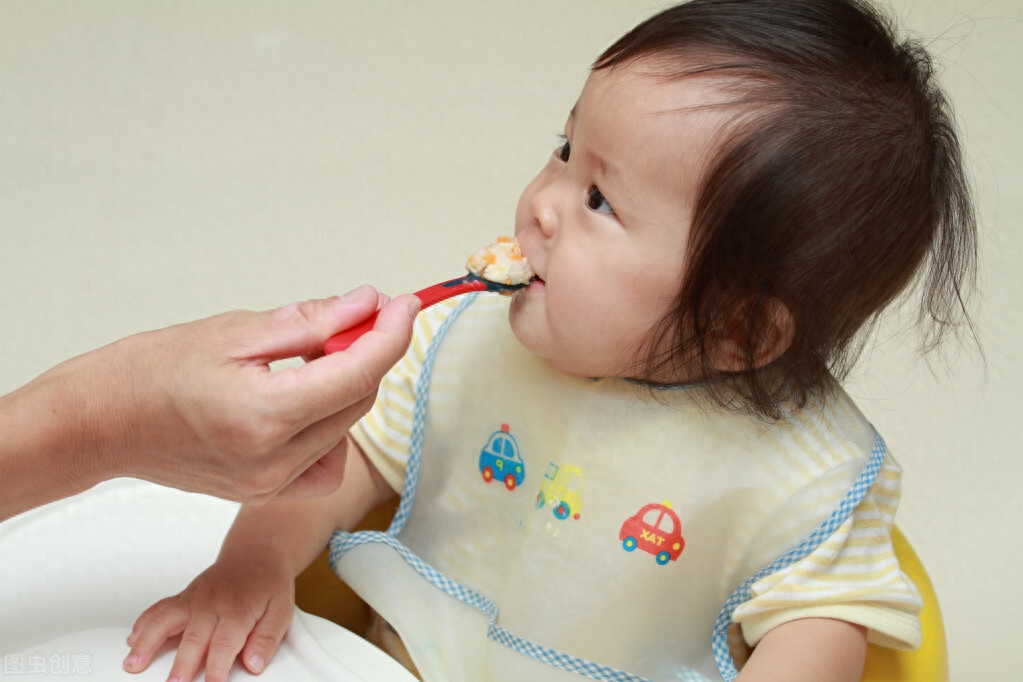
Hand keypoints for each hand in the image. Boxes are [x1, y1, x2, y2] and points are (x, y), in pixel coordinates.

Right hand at [105, 286, 419, 501]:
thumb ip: (309, 323)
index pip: (358, 373)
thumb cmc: (150, 372)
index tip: (404, 305)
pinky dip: (329, 429)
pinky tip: (305, 405)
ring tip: (313, 359)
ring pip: (345, 429)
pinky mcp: (264, 492)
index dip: (391, 334)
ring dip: (348, 387)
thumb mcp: (233, 331)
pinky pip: (323, 462)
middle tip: (356, 316)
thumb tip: (365, 305)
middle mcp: (273, 459)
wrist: (101, 423)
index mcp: (265, 414)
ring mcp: (269, 483)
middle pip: (358, 400)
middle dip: (368, 353)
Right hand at [123, 550, 293, 681]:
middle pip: (193, 638)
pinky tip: (132, 639)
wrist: (257, 553)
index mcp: (238, 610)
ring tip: (133, 664)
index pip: (224, 645)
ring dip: (148, 642)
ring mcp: (195, 599)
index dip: (216, 668)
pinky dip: (144, 622)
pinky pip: (160, 608)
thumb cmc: (268, 584)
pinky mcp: (184, 596)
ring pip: (166, 619)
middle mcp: (212, 604)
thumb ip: (266, 639)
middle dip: (182, 664)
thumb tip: (254, 663)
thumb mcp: (281, 611)